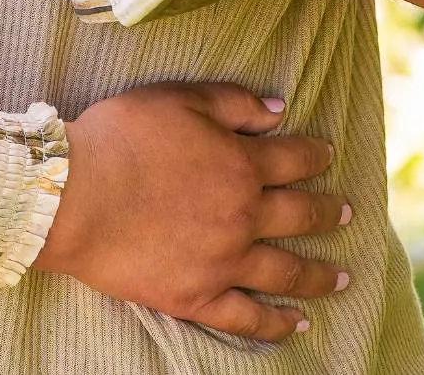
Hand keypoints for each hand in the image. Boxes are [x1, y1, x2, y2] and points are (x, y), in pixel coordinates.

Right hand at [38, 81, 349, 341]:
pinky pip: (248, 317)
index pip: (293, 158)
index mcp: (240, 165)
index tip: (329, 153)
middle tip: (348, 213)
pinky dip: (277, 323)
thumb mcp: (177, 98)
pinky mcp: (198, 297)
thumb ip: (232, 102)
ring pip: (286, 272)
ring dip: (320, 275)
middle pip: (299, 216)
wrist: (76, 195)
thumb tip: (277, 110)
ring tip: (342, 278)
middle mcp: (243, 216)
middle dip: (328, 212)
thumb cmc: (121, 137)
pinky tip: (297, 324)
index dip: (315, 153)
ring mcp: (224, 262)